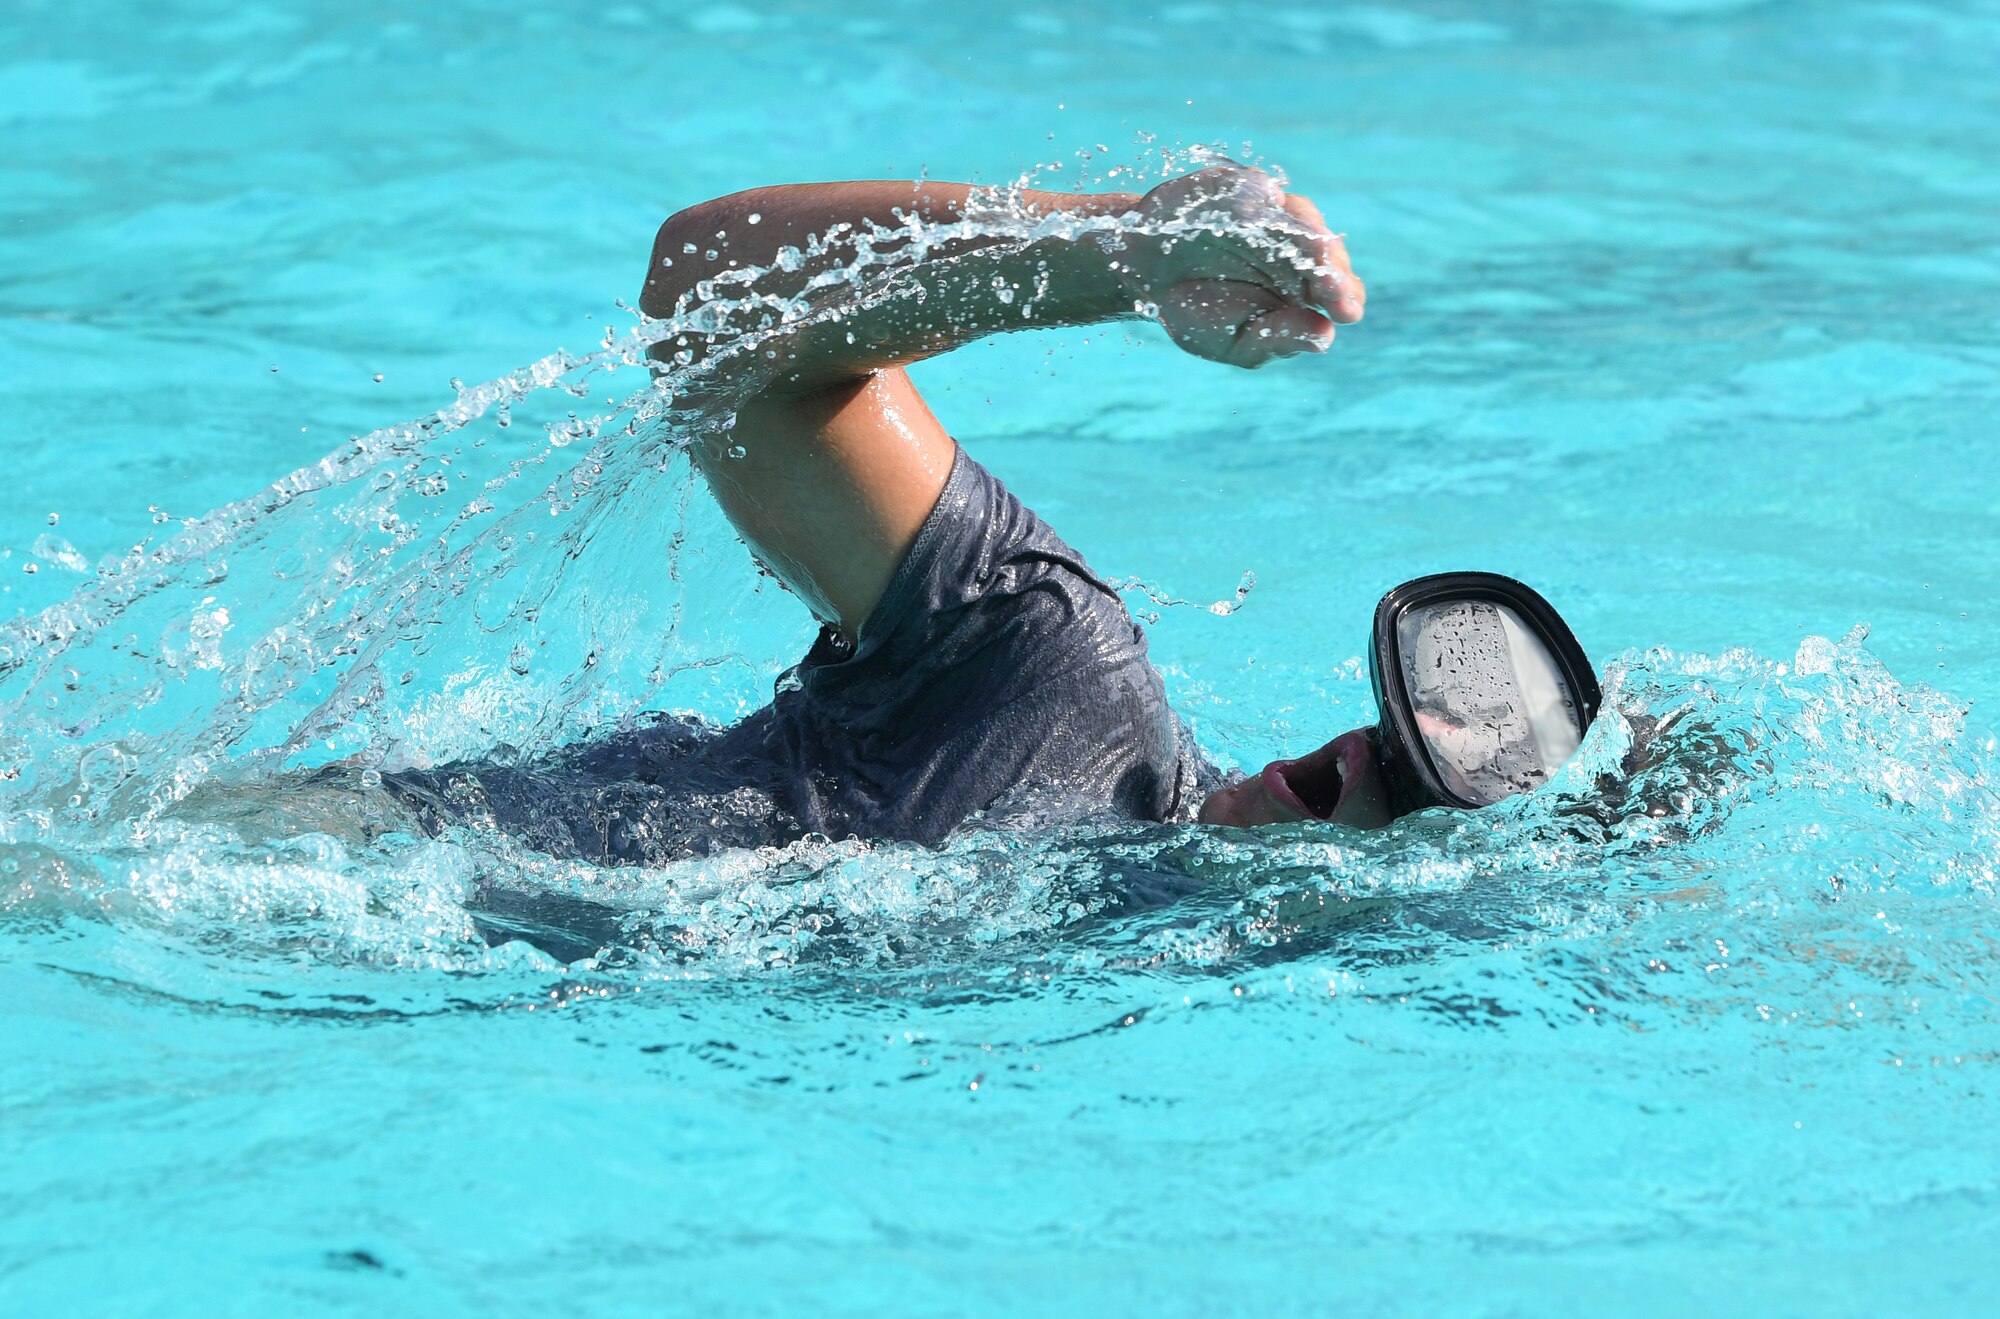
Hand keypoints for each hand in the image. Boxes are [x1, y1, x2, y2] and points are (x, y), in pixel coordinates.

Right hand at [1124, 164, 1363, 367]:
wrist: (1144, 270)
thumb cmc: (1195, 310)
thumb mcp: (1235, 340)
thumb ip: (1278, 339)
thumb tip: (1325, 336)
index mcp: (1303, 290)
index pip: (1341, 293)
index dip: (1343, 299)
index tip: (1344, 312)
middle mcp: (1298, 250)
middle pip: (1330, 253)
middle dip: (1332, 268)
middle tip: (1331, 285)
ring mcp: (1275, 215)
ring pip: (1305, 217)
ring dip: (1309, 234)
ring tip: (1313, 253)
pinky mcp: (1246, 187)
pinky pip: (1260, 190)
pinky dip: (1262, 204)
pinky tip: (1263, 219)